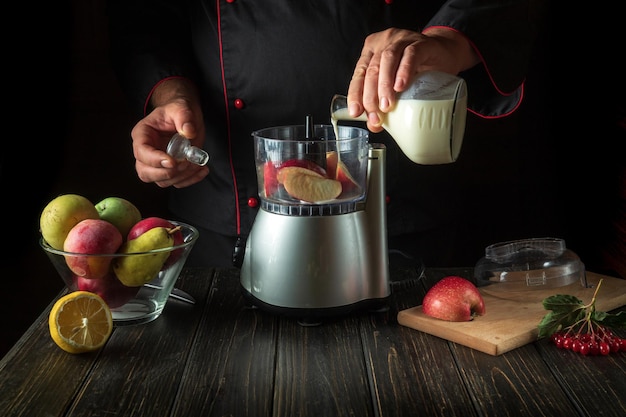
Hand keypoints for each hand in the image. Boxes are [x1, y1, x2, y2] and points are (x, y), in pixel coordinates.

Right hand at [130, 79, 208, 187]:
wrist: (186, 117)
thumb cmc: (178, 110)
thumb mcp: (181, 108)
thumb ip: (184, 117)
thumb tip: (188, 132)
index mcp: (143, 135)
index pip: (141, 152)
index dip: (154, 160)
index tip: (172, 162)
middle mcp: (146, 152)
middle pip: (145, 172)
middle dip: (165, 173)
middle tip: (184, 164)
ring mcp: (158, 163)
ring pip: (162, 181)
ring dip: (181, 176)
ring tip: (196, 163)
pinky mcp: (171, 170)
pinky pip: (177, 182)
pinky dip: (191, 179)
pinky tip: (202, 170)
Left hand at [347, 27, 477, 131]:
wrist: (444, 52)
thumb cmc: (416, 69)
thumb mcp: (396, 85)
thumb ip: (383, 101)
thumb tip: (374, 125)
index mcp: (371, 51)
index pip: (359, 74)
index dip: (355, 94)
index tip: (356, 112)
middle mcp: (383, 43)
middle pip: (372, 69)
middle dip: (371, 95)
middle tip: (376, 115)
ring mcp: (402, 40)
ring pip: (387, 60)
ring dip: (385, 85)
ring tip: (387, 105)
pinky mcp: (421, 43)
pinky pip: (410, 55)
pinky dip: (404, 71)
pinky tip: (401, 86)